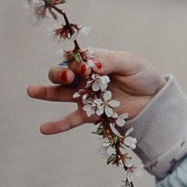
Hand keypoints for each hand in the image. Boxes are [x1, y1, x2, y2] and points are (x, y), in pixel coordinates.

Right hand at [27, 47, 165, 134]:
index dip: (75, 61)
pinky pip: (70, 120)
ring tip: (31, 90)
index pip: (76, 58)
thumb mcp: (130, 63)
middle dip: (60, 73)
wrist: (155, 99)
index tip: (85, 67)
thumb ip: (110, 61)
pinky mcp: (90, 114)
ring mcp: (86, 96)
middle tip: (68, 77)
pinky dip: (57, 125)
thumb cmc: (143, 76)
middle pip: (63, 73)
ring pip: (60, 93)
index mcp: (95, 61)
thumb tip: (90, 64)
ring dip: (45, 92)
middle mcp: (86, 77)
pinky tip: (44, 128)